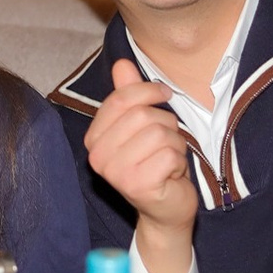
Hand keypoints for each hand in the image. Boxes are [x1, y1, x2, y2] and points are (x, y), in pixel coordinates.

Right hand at [84, 60, 198, 234]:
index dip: (148, 90)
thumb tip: (122, 63)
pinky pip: (169, 154)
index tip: (164, 94)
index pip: (120, 99)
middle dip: (165, 124)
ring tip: (168, 159)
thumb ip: (129, 95)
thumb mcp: (142, 125)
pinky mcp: (137, 186)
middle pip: (142, 115)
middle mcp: (98, 156)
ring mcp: (116, 173)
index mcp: (94, 138)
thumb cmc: (154, 163)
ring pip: (159, 134)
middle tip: (166, 142)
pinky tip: (171, 174)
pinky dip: (179, 161)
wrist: (165, 209)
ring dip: (174, 144)